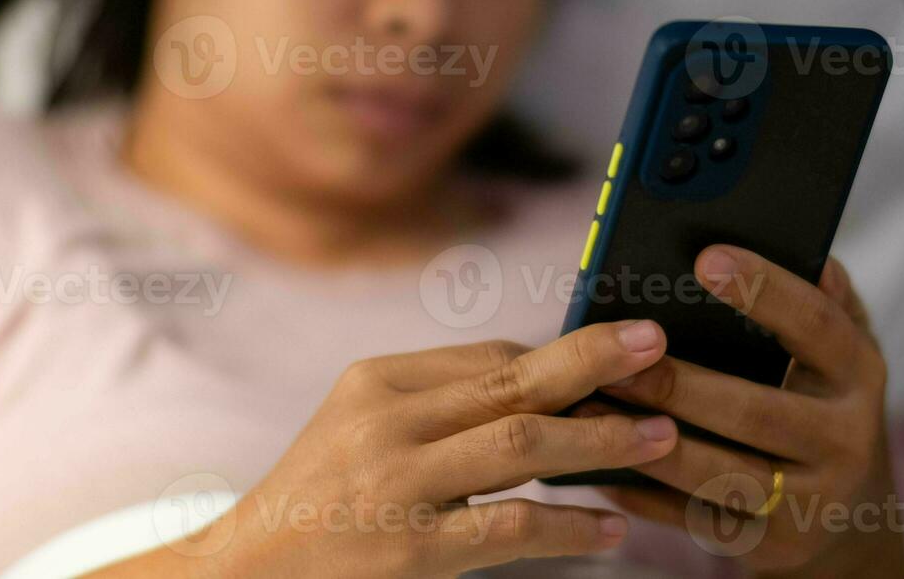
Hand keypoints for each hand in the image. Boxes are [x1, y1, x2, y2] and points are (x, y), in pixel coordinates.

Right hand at [95, 321, 679, 577]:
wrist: (246, 573)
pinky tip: (609, 529)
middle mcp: (385, 421)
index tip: (621, 351)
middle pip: (512, 380)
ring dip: (598, 439)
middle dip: (593, 361)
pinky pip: (508, 528)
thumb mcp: (363, 426)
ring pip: (520, 444)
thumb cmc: (319, 496)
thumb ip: (440, 401)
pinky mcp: (409, 551)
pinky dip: (568, 526)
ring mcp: (396, 485)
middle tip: (657, 348)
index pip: (490, 354)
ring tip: (657, 435)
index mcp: (377, 380)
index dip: (564, 354)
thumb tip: (544, 377)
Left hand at [593, 248, 903, 577]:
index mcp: (858, 374)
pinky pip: (695, 519)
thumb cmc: (820, 400)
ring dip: (645, 442)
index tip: (705, 258)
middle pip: (754, 412)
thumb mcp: (836, 347)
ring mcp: (810, 500)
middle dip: (678, 384)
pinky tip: (598, 467)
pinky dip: (644, 493)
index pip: (814, 325)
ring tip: (588, 408)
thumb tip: (784, 231)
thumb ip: (816, 294)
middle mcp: (844, 439)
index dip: (762, 290)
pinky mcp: (772, 545)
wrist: (849, 515)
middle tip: (616, 355)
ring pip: (717, 473)